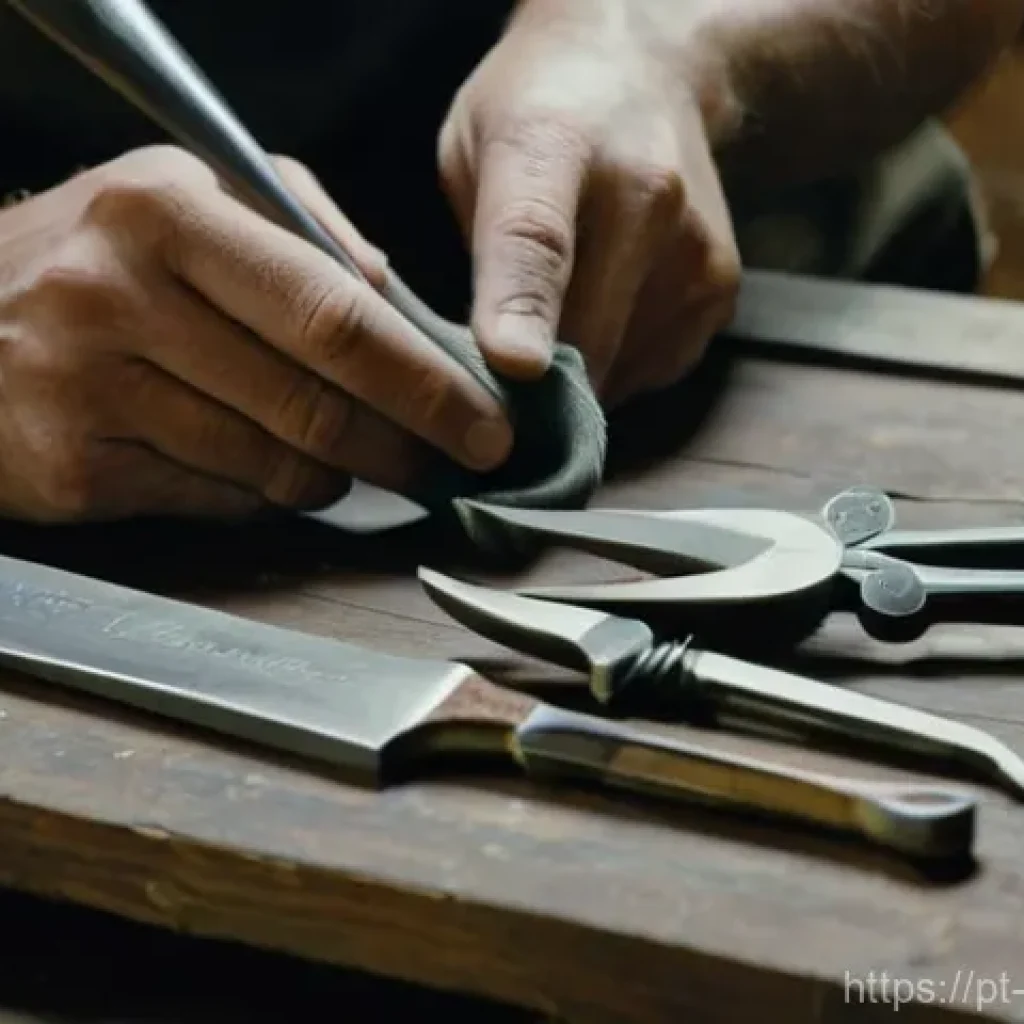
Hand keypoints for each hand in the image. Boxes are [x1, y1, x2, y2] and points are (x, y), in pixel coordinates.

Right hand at [0, 146, 511, 521]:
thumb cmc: (97, 258)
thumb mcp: (190, 199)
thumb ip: (302, 231)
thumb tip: (398, 302)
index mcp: (166, 212)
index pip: (336, 315)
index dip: (426, 382)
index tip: (486, 425)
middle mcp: (115, 294)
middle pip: (312, 404)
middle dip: (403, 446)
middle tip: (447, 462)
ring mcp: (83, 387)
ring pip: (269, 467)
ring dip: (332, 476)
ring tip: (347, 461)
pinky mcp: (70, 467)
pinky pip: (216, 502)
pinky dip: (261, 497)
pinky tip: (260, 472)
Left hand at [439, 0, 740, 407]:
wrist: (651, 69)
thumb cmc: (537, 116)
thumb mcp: (472, 149)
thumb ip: (479, 252)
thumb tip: (495, 364)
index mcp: (552, 146)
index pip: (536, 239)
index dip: (520, 310)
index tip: (513, 366)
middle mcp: (644, 195)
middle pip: (587, 335)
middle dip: (535, 390)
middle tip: (499, 390)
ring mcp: (694, 249)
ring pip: (616, 369)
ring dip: (576, 376)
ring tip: (557, 315)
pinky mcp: (721, 291)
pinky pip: (649, 370)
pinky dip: (614, 365)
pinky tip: (602, 309)